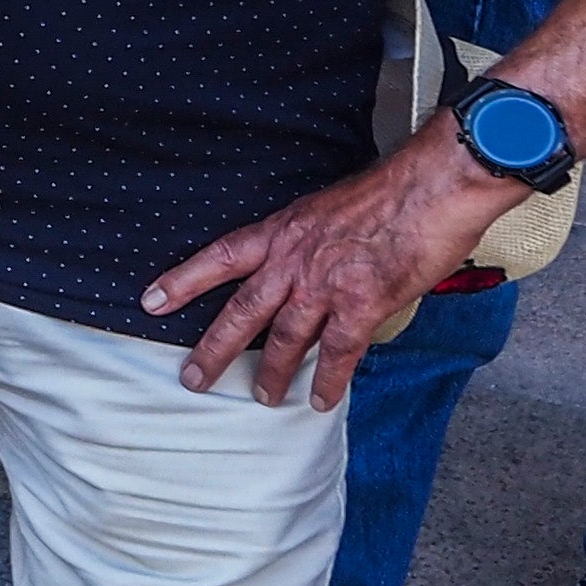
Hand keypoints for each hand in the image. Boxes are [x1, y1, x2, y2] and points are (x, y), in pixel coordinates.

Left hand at [144, 133, 520, 409]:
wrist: (434, 185)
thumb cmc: (390, 190)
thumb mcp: (327, 207)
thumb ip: (308, 239)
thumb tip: (302, 266)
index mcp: (283, 231)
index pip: (221, 257)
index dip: (184, 280)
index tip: (151, 301)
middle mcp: (294, 260)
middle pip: (241, 311)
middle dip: (214, 349)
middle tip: (192, 379)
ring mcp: (326, 285)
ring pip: (285, 340)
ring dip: (272, 374)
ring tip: (262, 398)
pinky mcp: (362, 305)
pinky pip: (337, 354)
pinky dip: (328, 382)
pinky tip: (321, 400)